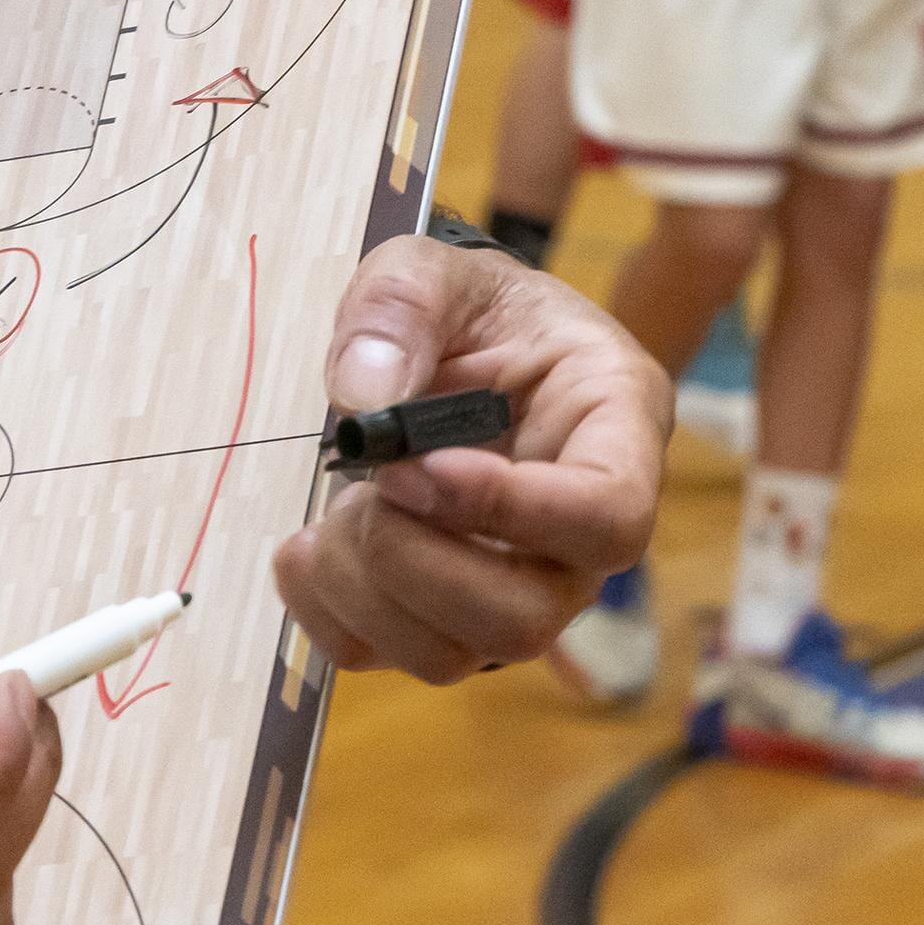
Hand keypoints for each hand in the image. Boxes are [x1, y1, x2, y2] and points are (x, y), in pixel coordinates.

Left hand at [272, 237, 669, 683]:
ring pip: (454, 655)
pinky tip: (310, 542)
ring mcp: (512, 585)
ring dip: (365, 587)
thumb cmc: (467, 309)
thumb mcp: (432, 269)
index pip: (608, 515)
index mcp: (613, 430)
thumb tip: (361, 398)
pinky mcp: (439, 615)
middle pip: (528, 616)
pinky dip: (324, 608)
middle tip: (370, 485)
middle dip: (419, 561)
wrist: (447, 346)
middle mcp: (575, 535)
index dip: (513, 512)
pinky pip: (382, 655)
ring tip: (336, 506)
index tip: (419, 468)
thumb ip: (399, 306)